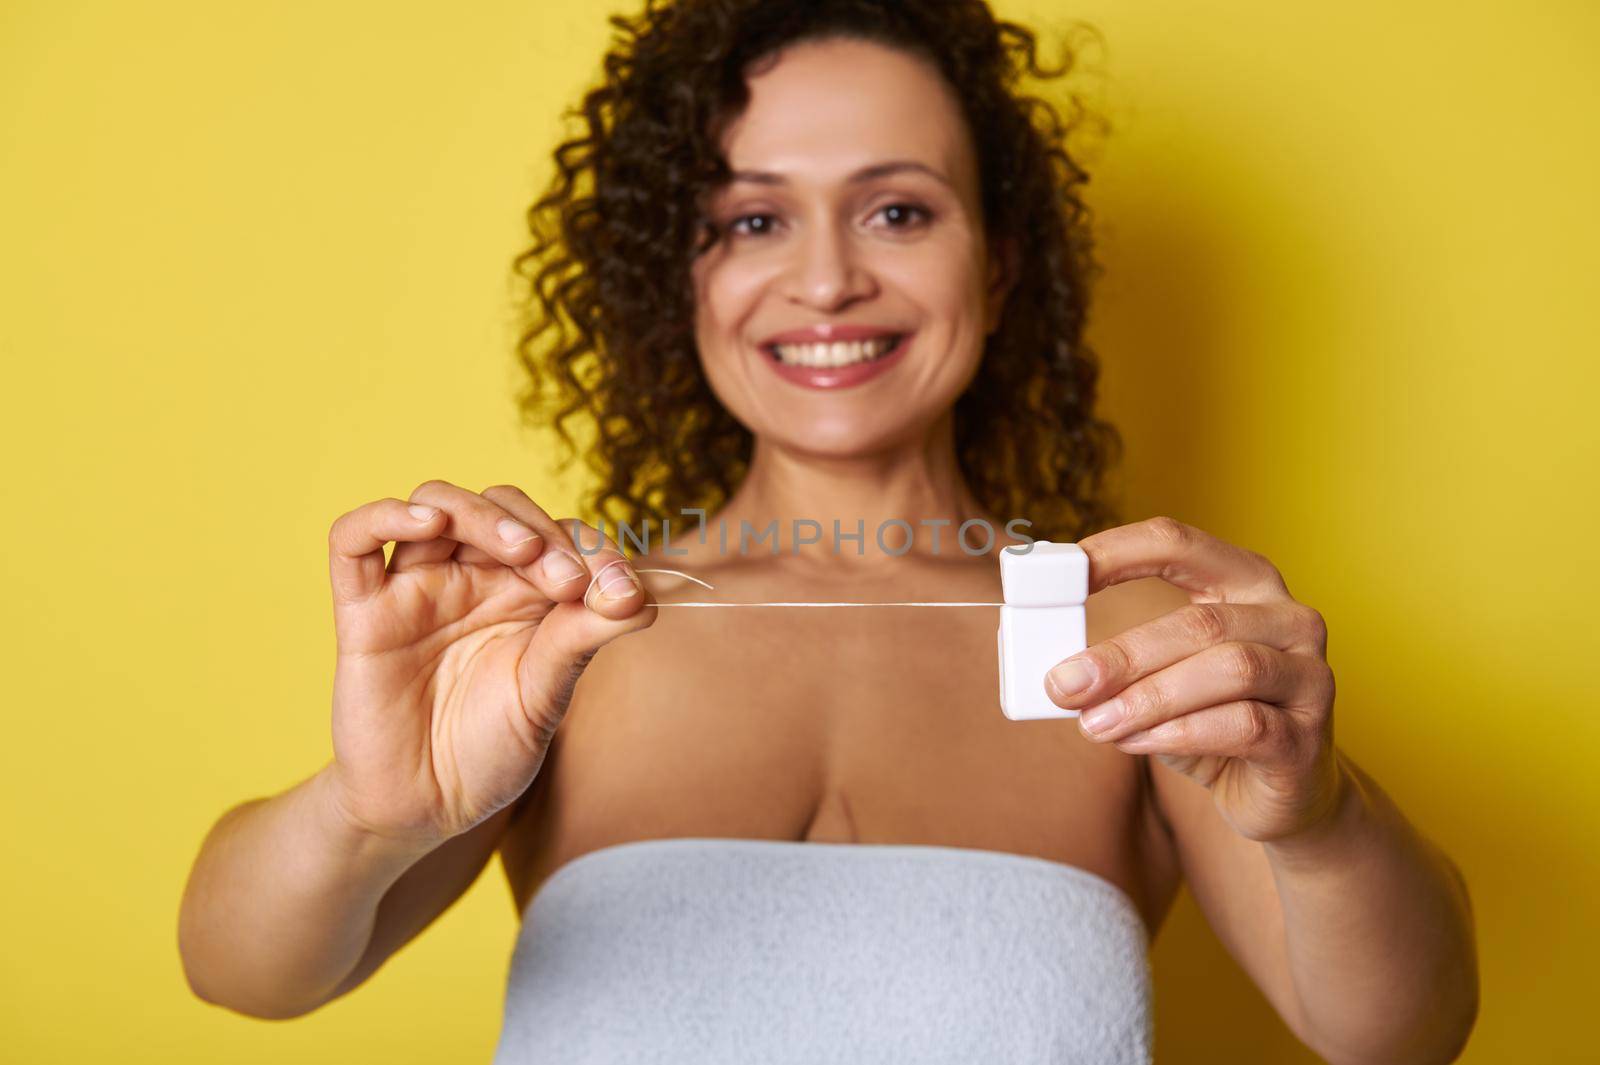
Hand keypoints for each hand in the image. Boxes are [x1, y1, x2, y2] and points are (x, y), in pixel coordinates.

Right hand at [324, 480, 653, 849]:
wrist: (427, 810)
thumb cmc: (489, 750)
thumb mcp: (547, 694)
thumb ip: (585, 638)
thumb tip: (643, 596)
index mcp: (524, 593)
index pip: (559, 535)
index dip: (593, 548)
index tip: (622, 589)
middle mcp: (471, 579)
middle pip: (501, 507)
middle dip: (542, 531)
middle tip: (568, 582)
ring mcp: (416, 589)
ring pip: (437, 504)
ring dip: (483, 514)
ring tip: (521, 550)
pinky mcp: (363, 614)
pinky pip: (353, 541)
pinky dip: (386, 515)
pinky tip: (427, 521)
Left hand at [1044, 516, 1342, 843]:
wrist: (1275, 795)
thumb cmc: (1211, 722)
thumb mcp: (1162, 680)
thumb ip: (1122, 663)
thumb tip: (1060, 671)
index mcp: (1246, 582)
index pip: (1178, 544)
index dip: (1118, 552)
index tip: (1062, 575)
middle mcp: (1289, 619)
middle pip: (1200, 622)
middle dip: (1123, 654)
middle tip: (1065, 683)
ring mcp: (1308, 676)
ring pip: (1228, 670)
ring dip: (1149, 698)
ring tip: (1096, 723)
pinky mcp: (1306, 737)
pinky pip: (1243, 725)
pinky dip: (1179, 733)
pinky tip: (1137, 742)